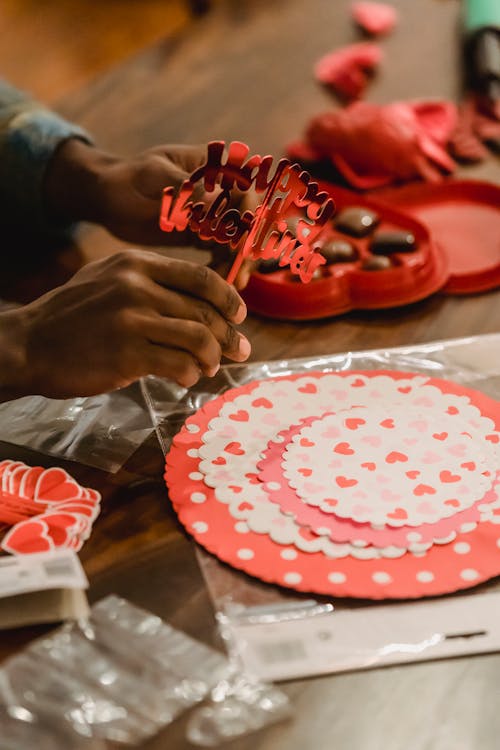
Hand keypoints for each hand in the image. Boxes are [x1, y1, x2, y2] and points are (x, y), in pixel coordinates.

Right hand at [0, 250, 249, 398]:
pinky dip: (190, 374)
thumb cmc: (72, 317)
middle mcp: (137, 285)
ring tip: (209, 368)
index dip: (228, 298)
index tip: (239, 316)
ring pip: (198, 337)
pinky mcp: (128, 353)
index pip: (200, 277)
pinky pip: (179, 364)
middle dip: (229, 335)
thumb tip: (199, 305)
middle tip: (240, 351)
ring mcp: (132, 319)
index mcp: (137, 263)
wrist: (29, 344)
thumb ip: (150, 285)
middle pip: (204, 311)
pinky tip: (186, 378)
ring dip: (212, 357)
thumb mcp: (108, 282)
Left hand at [44, 139, 255, 287]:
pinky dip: (224, 268)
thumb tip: (214, 201)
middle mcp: (222, 190)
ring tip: (231, 285)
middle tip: (240, 275)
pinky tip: (218, 283)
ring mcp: (215, 214)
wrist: (109, 197)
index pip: (247, 192)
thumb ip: (184, 188)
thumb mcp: (155, 177)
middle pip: (250, 220)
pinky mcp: (205, 235)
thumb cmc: (129, 178)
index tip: (241, 246)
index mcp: (216, 167)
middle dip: (248, 248)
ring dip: (239, 263)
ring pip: (240, 240)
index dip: (250, 220)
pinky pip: (223, 253)